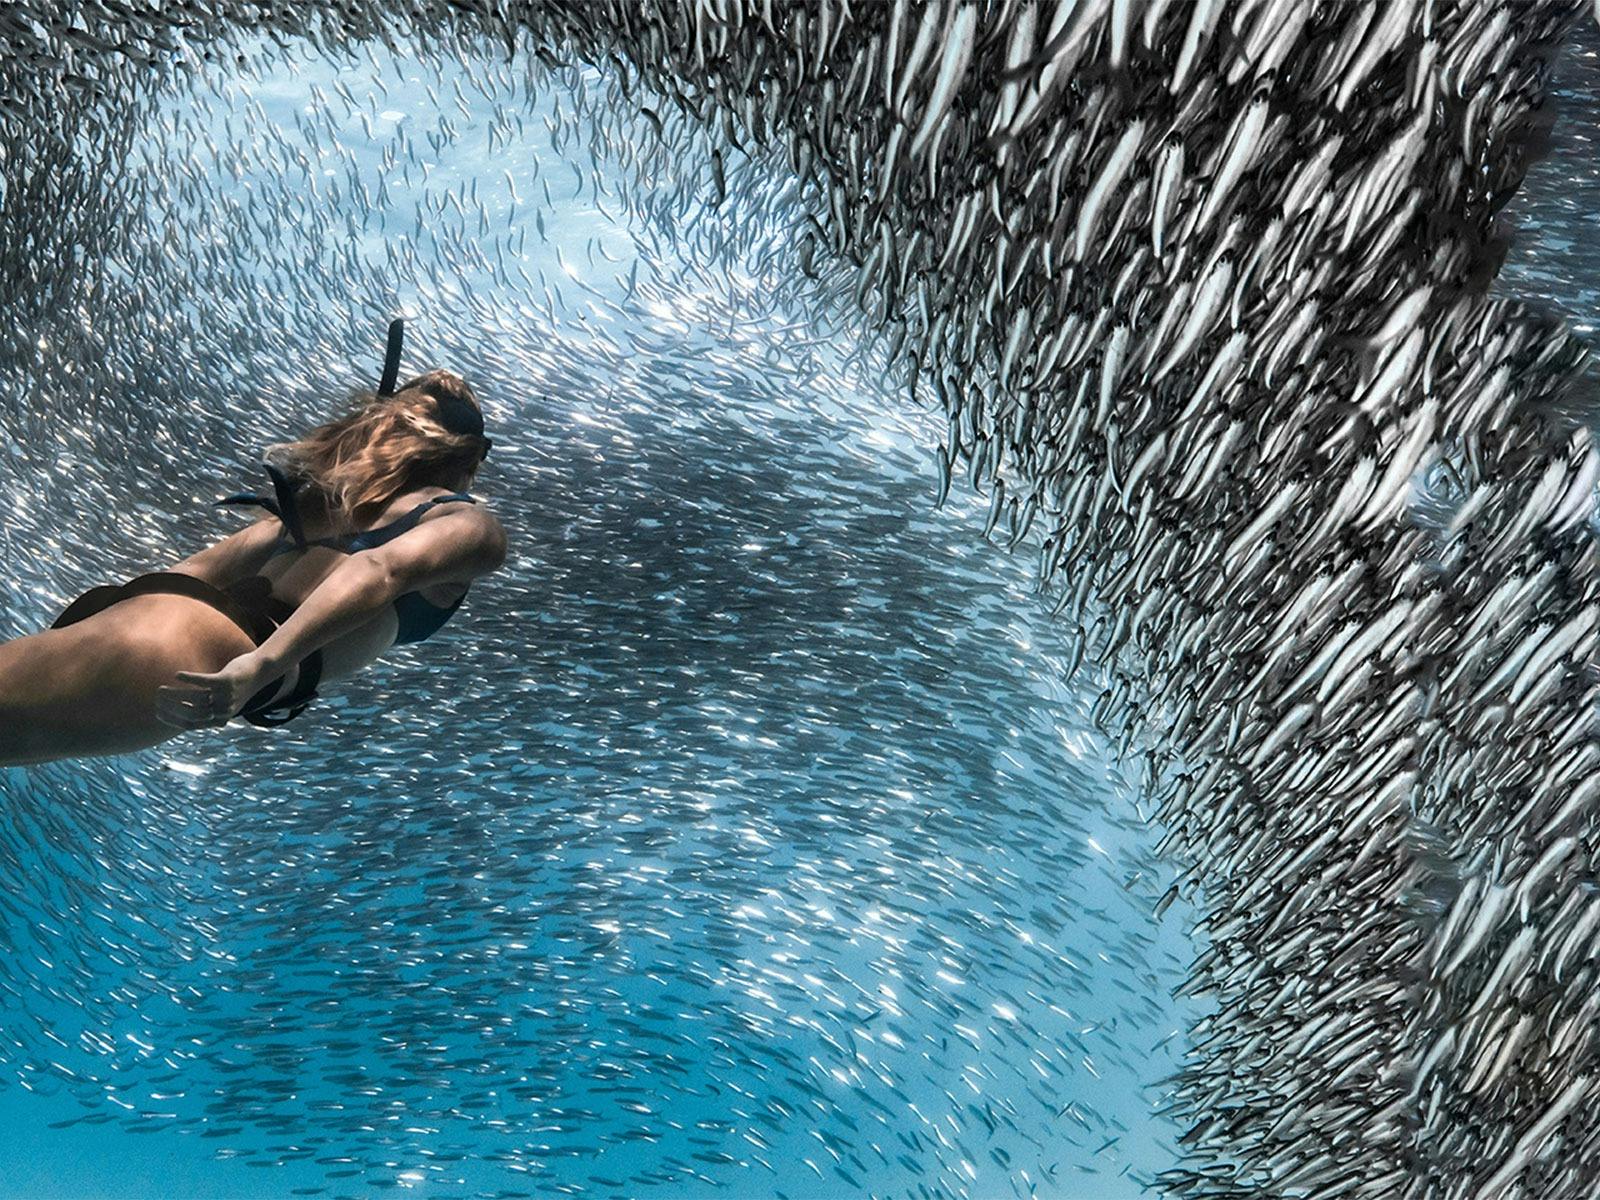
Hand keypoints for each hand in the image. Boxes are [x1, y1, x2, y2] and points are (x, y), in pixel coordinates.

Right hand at [156, 652, 280, 729]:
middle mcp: (223, 710)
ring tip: (162, 688)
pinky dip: (189, 679)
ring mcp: (226, 696)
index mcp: (220, 718)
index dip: (172, 720)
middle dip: (171, 707)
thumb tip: (184, 712)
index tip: (158, 713)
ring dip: (175, 694)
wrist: (261, 671)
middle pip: (191, 713)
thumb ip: (208, 708)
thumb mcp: (224, 701)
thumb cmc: (237, 687)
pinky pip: (204, 682)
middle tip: (157, 698)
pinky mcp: (228, 681)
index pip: (191, 725)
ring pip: (195, 698)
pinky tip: (177, 675)